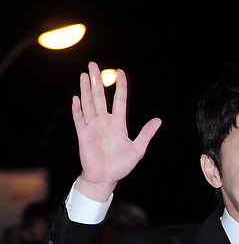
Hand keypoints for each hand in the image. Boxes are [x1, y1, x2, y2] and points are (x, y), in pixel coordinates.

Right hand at [72, 62, 161, 200]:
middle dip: (97, 80)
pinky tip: (76, 98)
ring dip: (85, 89)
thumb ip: (146, 134)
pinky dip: (77, 109)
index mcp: (118, 124)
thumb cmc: (120, 166)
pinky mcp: (84, 135)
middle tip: (93, 65)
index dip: (121, 86)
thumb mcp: (137, 149)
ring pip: (89, 103)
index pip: (120, 100)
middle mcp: (105, 122)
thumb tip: (158, 121)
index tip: (120, 72)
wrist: (105, 179)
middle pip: (100, 97)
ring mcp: (93, 127)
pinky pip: (79, 119)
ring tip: (84, 75)